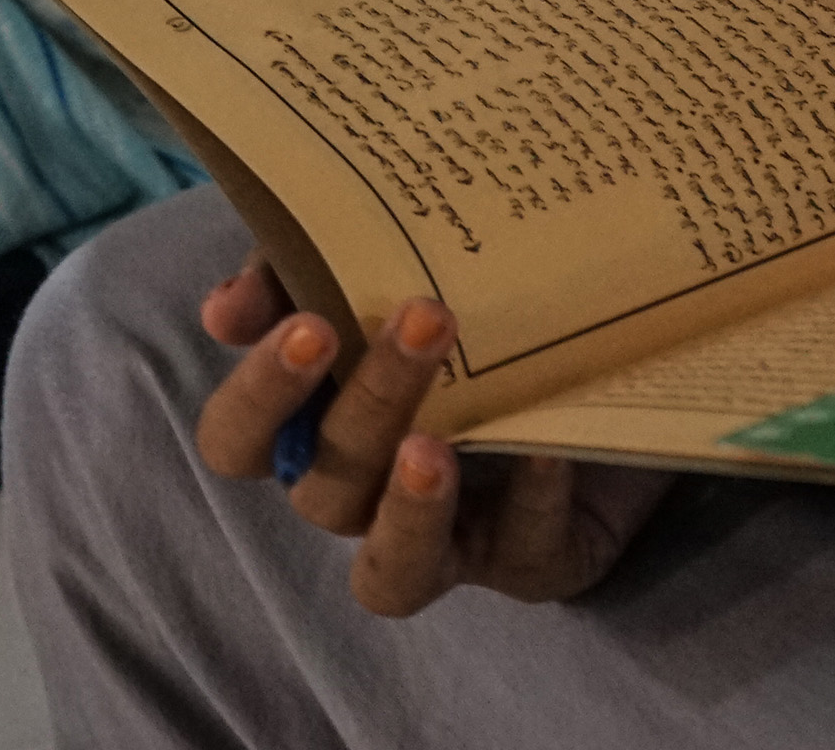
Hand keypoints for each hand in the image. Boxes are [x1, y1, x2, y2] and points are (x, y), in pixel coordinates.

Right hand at [192, 262, 673, 618]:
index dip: (260, 398)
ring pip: (393, 571)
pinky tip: (546, 446)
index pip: (238, 443)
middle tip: (424, 317)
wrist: (611, 337)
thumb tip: (223, 312)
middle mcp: (363, 499)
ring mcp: (448, 543)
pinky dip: (530, 500)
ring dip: (407, 508)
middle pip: (322, 491)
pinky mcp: (534, 561)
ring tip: (435, 445)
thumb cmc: (467, 297)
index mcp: (310, 429)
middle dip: (367, 404)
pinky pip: (522, 553)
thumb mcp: (377, 262)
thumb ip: (297, 269)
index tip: (308, 324)